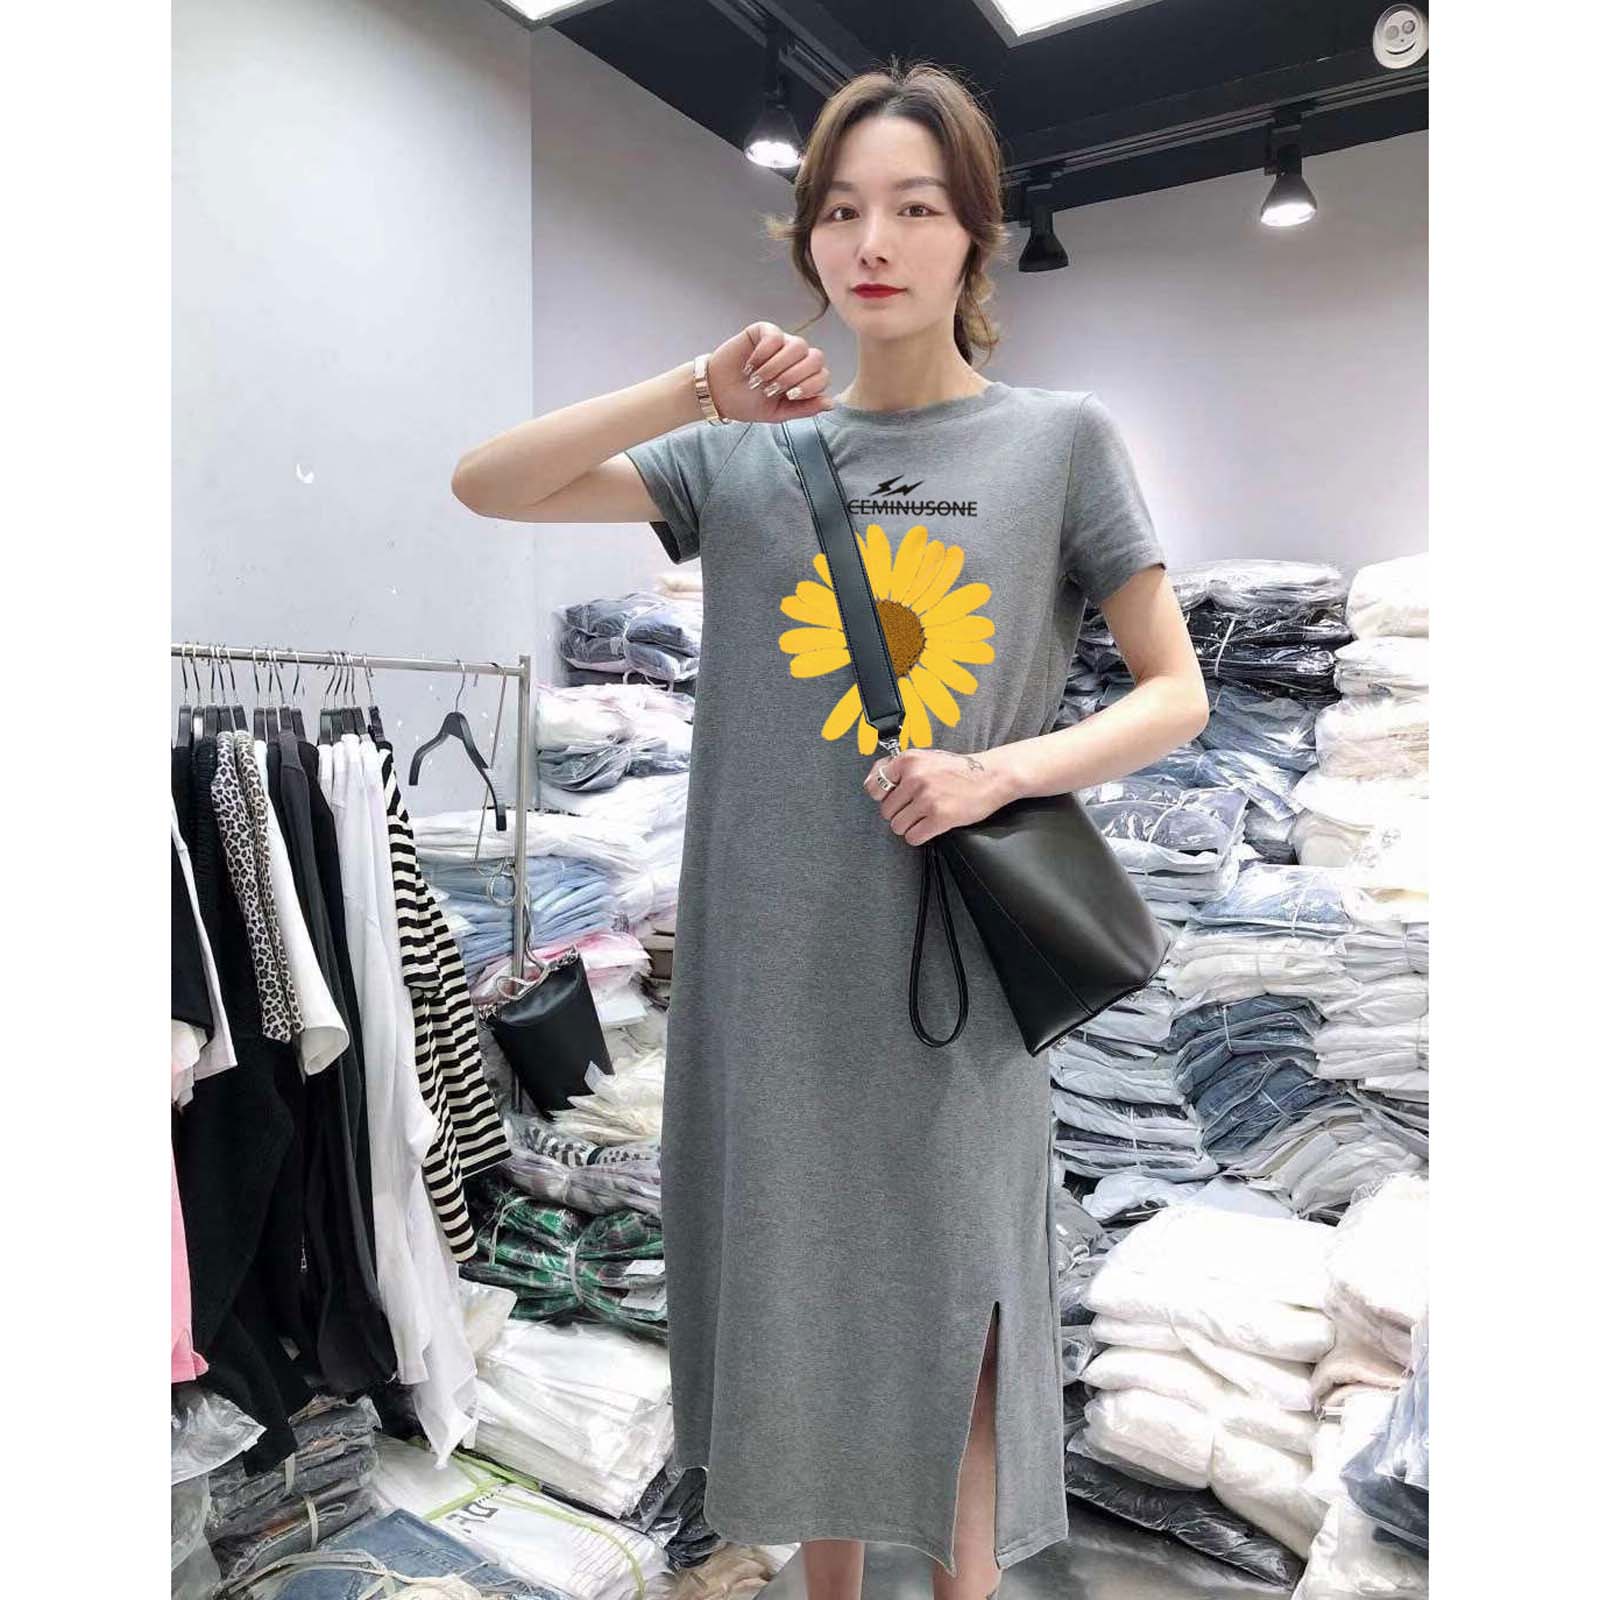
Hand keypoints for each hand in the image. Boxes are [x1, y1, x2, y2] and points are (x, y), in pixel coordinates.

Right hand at [706, 322, 834, 422]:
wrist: (719, 394)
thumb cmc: (748, 403)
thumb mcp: (778, 413)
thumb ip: (805, 409)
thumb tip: (831, 404)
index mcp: (804, 378)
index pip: (823, 376)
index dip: (810, 386)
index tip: (789, 396)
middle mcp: (797, 358)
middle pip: (815, 358)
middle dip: (794, 376)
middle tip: (771, 389)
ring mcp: (782, 343)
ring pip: (798, 346)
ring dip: (778, 366)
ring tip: (759, 379)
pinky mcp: (764, 331)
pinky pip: (775, 336)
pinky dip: (764, 353)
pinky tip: (750, 364)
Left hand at [862, 748, 1008, 846]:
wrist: (991, 776)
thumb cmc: (958, 769)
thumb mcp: (925, 757)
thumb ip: (898, 767)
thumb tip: (872, 779)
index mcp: (908, 760)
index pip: (873, 788)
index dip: (883, 797)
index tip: (895, 798)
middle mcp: (915, 777)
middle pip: (886, 811)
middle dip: (899, 813)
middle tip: (916, 808)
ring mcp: (927, 798)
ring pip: (897, 826)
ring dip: (909, 826)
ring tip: (924, 817)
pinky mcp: (939, 817)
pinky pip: (913, 837)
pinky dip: (919, 836)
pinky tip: (930, 826)